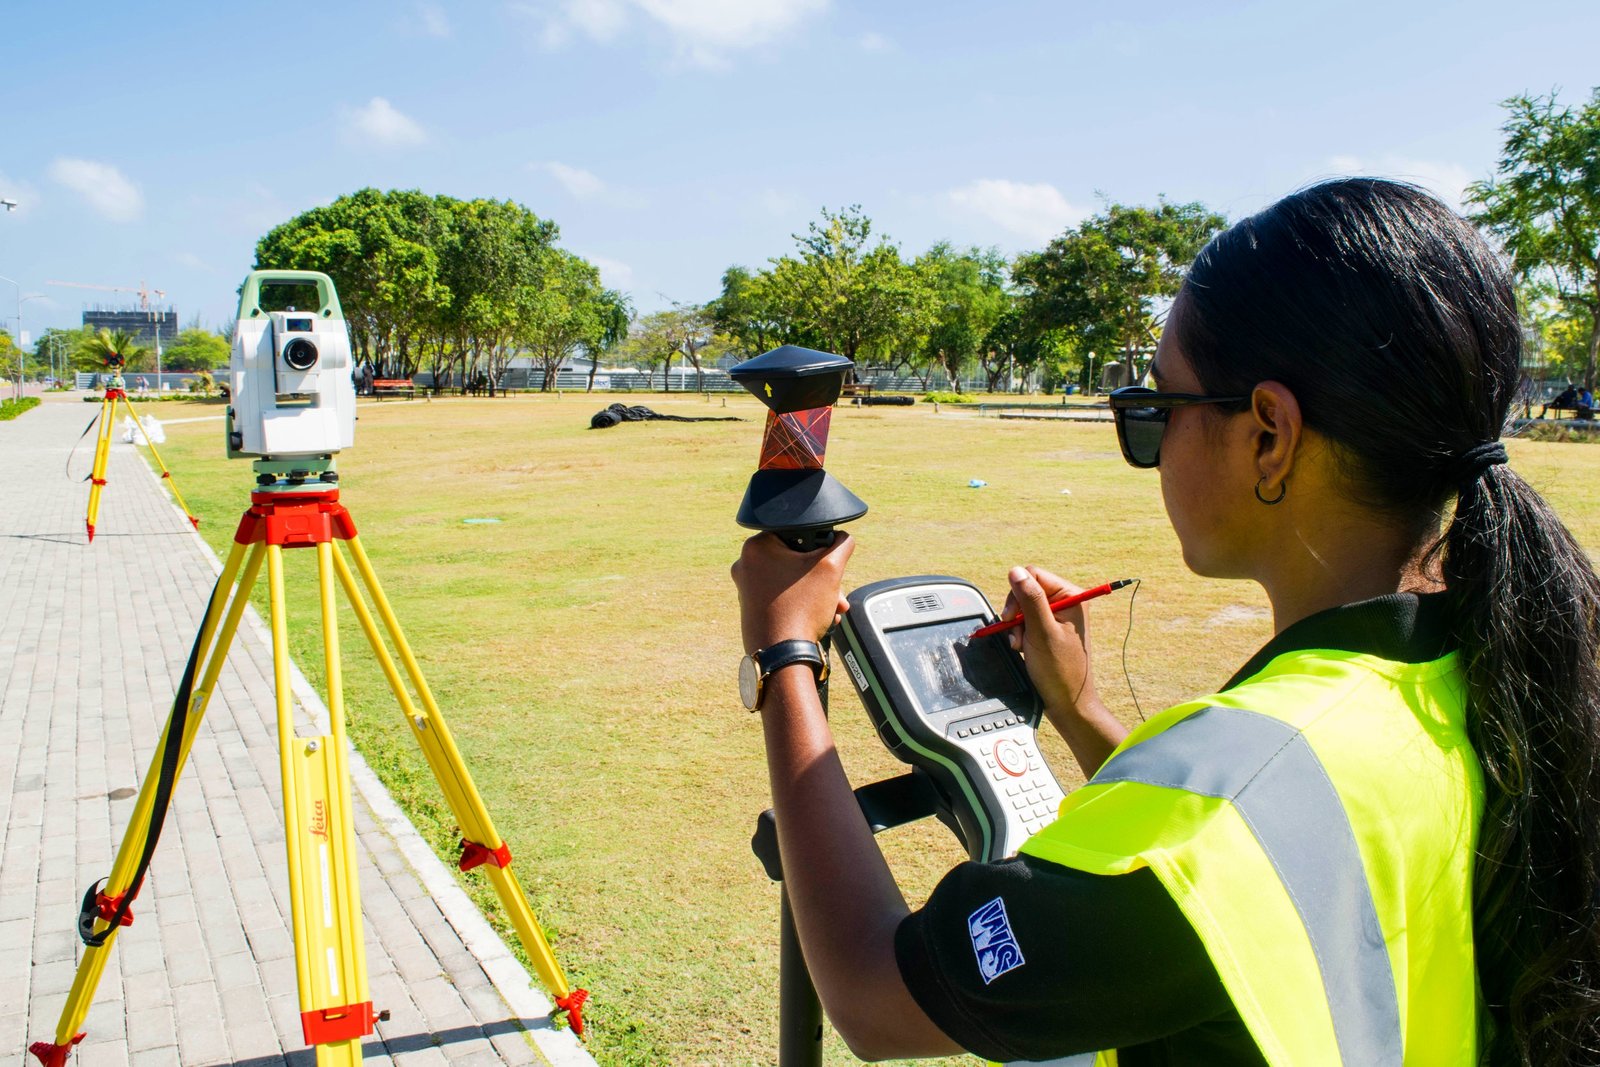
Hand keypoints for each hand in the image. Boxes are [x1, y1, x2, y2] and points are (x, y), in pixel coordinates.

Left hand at [731, 533, 853, 652]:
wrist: (782, 655)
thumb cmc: (801, 609)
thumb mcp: (831, 568)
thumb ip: (841, 544)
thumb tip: (842, 538)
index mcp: (756, 547)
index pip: (795, 534)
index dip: (818, 547)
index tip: (829, 562)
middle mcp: (744, 565)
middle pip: (794, 560)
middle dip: (821, 576)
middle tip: (836, 590)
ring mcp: (745, 588)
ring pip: (790, 581)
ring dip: (815, 592)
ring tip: (833, 608)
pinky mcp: (750, 608)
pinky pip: (781, 597)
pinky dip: (801, 604)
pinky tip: (820, 617)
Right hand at [1000, 565, 1098, 718]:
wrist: (1067, 702)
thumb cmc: (1060, 670)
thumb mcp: (1041, 632)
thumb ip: (1029, 599)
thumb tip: (1016, 571)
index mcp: (1072, 596)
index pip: (1033, 576)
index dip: (1017, 594)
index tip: (1011, 618)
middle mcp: (1067, 602)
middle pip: (1026, 590)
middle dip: (1016, 613)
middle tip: (1017, 636)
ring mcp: (1058, 616)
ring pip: (1023, 607)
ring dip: (1016, 626)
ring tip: (1021, 646)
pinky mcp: (1050, 629)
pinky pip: (1026, 621)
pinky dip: (1020, 634)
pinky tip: (1023, 648)